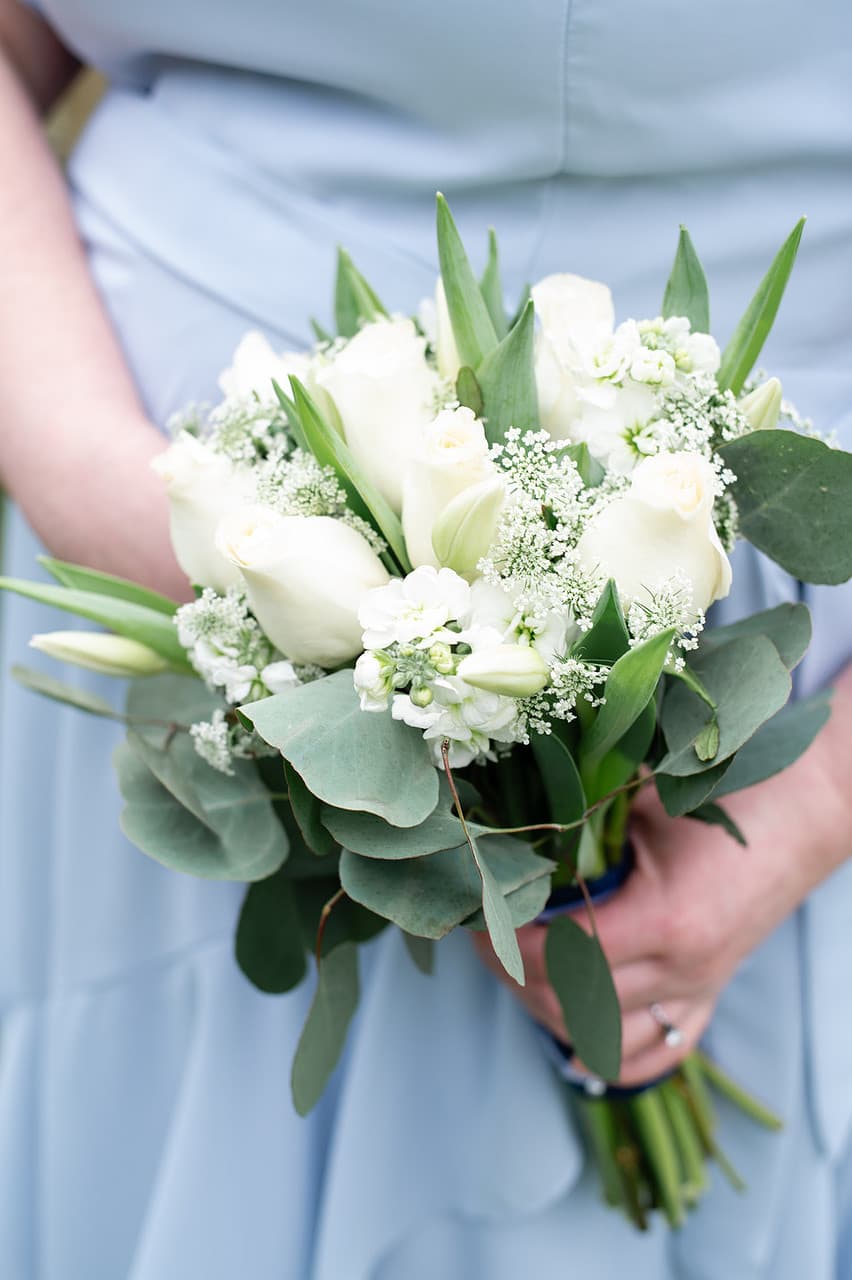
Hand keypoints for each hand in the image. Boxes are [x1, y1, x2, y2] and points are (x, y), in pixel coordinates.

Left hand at [474, 692, 851, 1085]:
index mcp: (666, 920)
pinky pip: (655, 1056)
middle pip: (573, 1006)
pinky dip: (606, 1052)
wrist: (808, 810)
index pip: (562, 957)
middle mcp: (683, 971)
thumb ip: (582, 829)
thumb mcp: (645, 804)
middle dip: (515, 977)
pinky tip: (572, 1033)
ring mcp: (699, 991)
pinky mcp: (709, 996)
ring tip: (518, 972)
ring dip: (550, 1015)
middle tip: (484, 938)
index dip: (509, 942)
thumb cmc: (727, 794)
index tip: (481, 913)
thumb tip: (508, 843)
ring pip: (604, 1041)